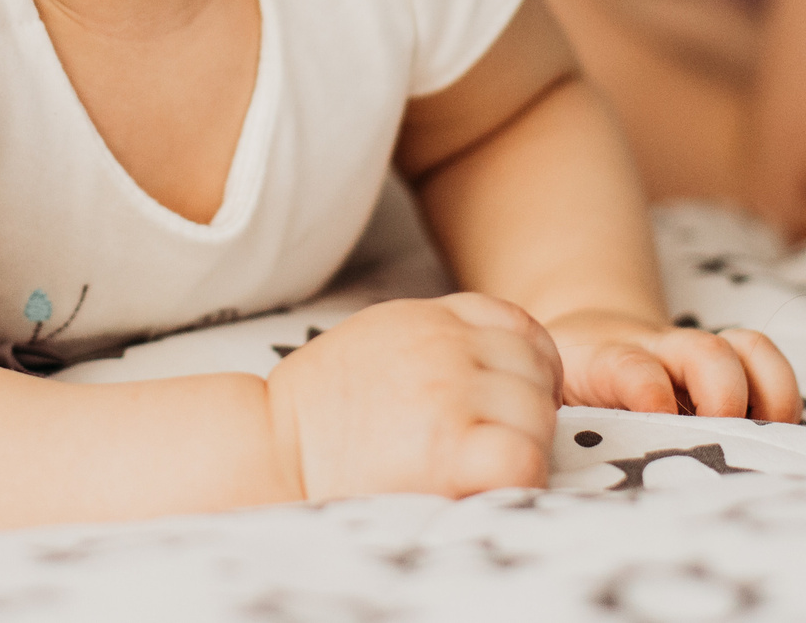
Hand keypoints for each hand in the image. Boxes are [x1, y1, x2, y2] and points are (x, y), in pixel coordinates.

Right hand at [264, 293, 562, 501]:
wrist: (270, 449)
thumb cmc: (317, 412)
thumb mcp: (378, 342)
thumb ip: (433, 342)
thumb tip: (485, 367)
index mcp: (430, 318)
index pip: (519, 326)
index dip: (529, 369)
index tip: (513, 402)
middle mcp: (446, 345)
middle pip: (535, 371)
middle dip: (528, 411)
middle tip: (493, 445)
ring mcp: (449, 391)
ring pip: (535, 414)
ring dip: (523, 447)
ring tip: (482, 470)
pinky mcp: (447, 446)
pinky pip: (522, 456)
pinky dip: (519, 477)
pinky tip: (486, 487)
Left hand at [545, 308, 801, 422]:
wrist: (586, 338)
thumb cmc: (567, 388)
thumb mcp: (551, 402)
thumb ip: (560, 432)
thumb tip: (556, 474)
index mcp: (606, 364)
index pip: (632, 366)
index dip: (648, 384)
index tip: (658, 413)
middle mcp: (662, 353)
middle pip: (705, 351)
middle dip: (723, 390)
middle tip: (723, 438)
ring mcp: (700, 357)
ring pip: (748, 350)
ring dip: (772, 393)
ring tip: (772, 442)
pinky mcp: (729, 365)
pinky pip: (768, 364)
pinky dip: (784, 397)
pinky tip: (780, 440)